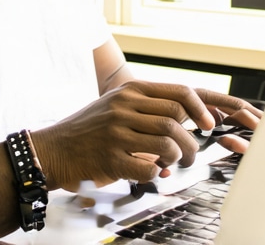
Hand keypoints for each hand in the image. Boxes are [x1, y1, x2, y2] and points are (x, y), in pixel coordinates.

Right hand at [31, 81, 253, 191]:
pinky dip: (156, 174)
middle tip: (190, 153)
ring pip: (168, 143)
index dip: (201, 108)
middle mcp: (124, 107)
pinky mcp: (110, 157)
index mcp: (129, 91)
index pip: (178, 92)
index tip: (209, 124)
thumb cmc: (90, 128)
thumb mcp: (116, 104)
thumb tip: (188, 114)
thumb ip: (147, 104)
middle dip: (192, 140)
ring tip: (175, 164)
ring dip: (179, 158)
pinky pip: (149, 169)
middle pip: (178, 118)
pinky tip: (151, 173)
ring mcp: (117, 132)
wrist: (55, 149)